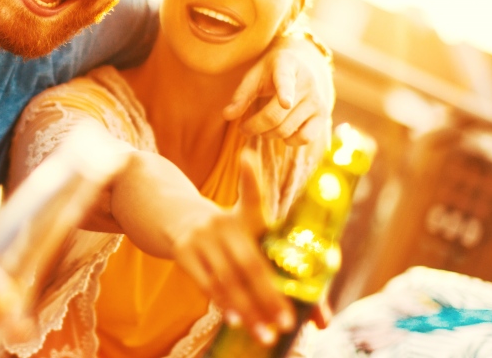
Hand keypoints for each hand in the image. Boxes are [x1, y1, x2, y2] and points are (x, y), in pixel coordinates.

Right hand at [171, 157, 293, 344]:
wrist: (169, 218)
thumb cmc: (219, 233)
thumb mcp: (241, 231)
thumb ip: (274, 267)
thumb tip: (322, 318)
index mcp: (243, 216)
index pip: (251, 197)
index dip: (249, 177)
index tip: (247, 158)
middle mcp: (222, 223)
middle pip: (250, 262)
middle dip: (271, 295)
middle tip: (288, 322)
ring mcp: (201, 238)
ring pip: (229, 278)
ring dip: (248, 309)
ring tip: (265, 333)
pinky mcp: (183, 252)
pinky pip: (205, 281)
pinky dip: (222, 302)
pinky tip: (235, 319)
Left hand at [223, 34, 333, 146]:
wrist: (308, 63)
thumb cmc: (274, 71)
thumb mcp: (256, 74)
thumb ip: (242, 95)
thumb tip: (226, 116)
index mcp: (287, 66)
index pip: (285, 80)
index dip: (285, 92)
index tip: (285, 102)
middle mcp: (307, 84)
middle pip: (276, 116)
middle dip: (254, 126)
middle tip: (243, 128)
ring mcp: (317, 101)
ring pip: (287, 129)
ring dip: (268, 134)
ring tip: (260, 127)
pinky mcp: (323, 116)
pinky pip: (305, 138)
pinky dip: (290, 141)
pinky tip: (281, 133)